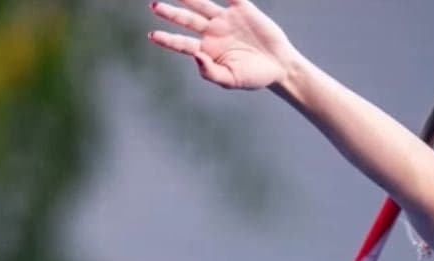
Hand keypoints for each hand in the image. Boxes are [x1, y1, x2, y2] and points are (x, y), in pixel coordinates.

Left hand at [148, 0, 296, 89]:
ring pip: (201, 4)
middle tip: (153, 6)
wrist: (280, 66)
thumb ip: (211, 72)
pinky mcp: (242, 8)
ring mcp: (226, 19)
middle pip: (186, 19)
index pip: (182, 43)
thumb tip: (195, 56)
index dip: (167, 39)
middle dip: (170, 13)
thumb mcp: (232, 80)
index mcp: (208, 50)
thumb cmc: (254, 76)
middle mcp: (213, 32)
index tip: (152, 36)